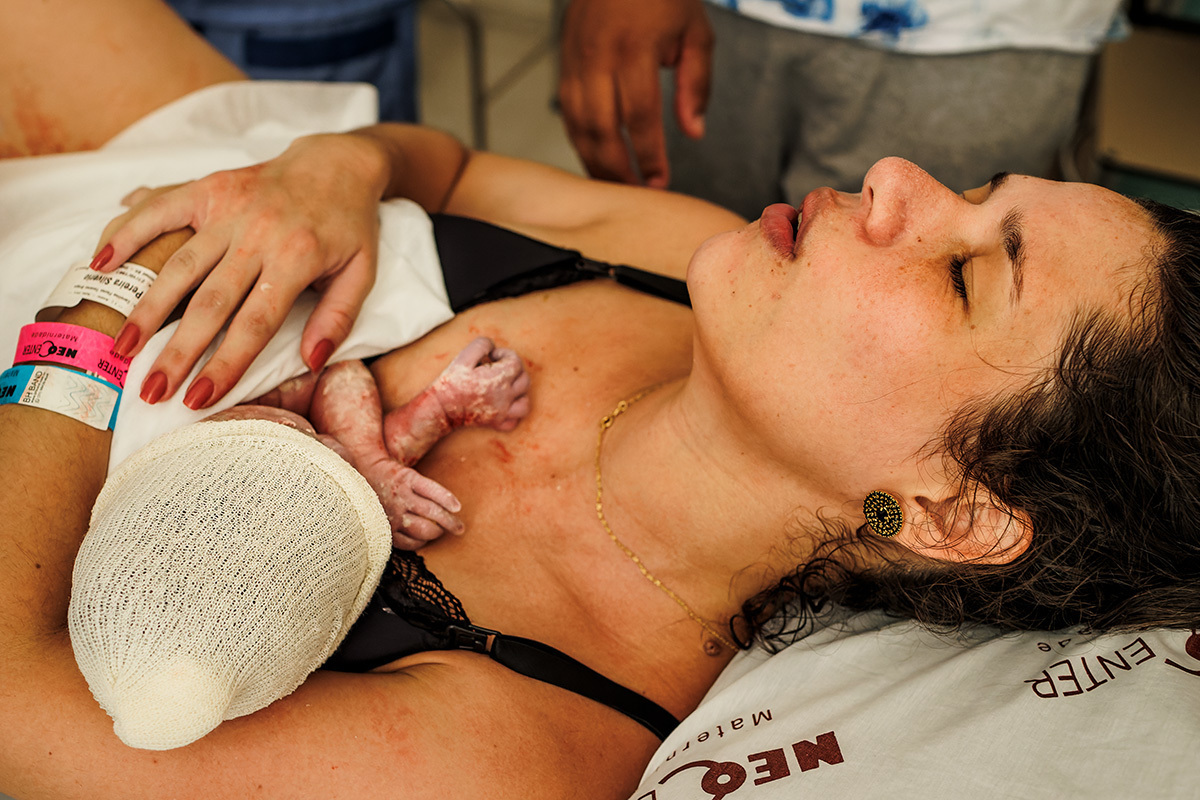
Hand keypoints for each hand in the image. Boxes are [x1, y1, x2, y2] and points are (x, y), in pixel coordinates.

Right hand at [90, 132, 388, 408]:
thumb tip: (312, 362)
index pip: (255, 322)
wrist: (337, 164)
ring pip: (178, 264)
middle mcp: (257, 233)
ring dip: (146, 308)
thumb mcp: (362, 273)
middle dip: (178, 351)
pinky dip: (127, 232)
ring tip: (121, 348)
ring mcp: (228, 207)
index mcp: (297, 257)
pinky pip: (161, 210)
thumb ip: (338, 317)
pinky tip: (100, 264)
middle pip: (209, 302)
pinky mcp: (208, 187)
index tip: (200, 397)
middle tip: (151, 390)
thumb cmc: (349, 227)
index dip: (226, 362)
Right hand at [428, 337, 530, 431]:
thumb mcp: (463, 357)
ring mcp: (502, 412)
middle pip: (524, 380)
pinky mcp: (496, 422)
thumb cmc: (451, 382)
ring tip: (506, 387)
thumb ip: (481, 345)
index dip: (504, 354)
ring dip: (520, 392)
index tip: (491, 356)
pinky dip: (513, 413)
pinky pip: (514, 421)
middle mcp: (505, 396)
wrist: (440, 408)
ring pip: (525, 402)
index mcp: (499, 379)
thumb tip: (493, 347)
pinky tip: (504, 405)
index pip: (516, 361)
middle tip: (496, 368)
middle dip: (514, 370)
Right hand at [558, 0, 712, 187]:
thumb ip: (696, 84)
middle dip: (618, 169)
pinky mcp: (564, 62)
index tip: (659, 182)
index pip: (640, 117)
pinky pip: (567, 112)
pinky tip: (595, 157)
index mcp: (635, 48)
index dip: (649, 156)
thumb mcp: (695, 33)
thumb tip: (693, 132)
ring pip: (578, 125)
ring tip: (614, 185)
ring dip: (594, 161)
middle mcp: (599, 56)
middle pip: (602, 129)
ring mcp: (576, 60)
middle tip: (635, 194)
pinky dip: (579, 140)